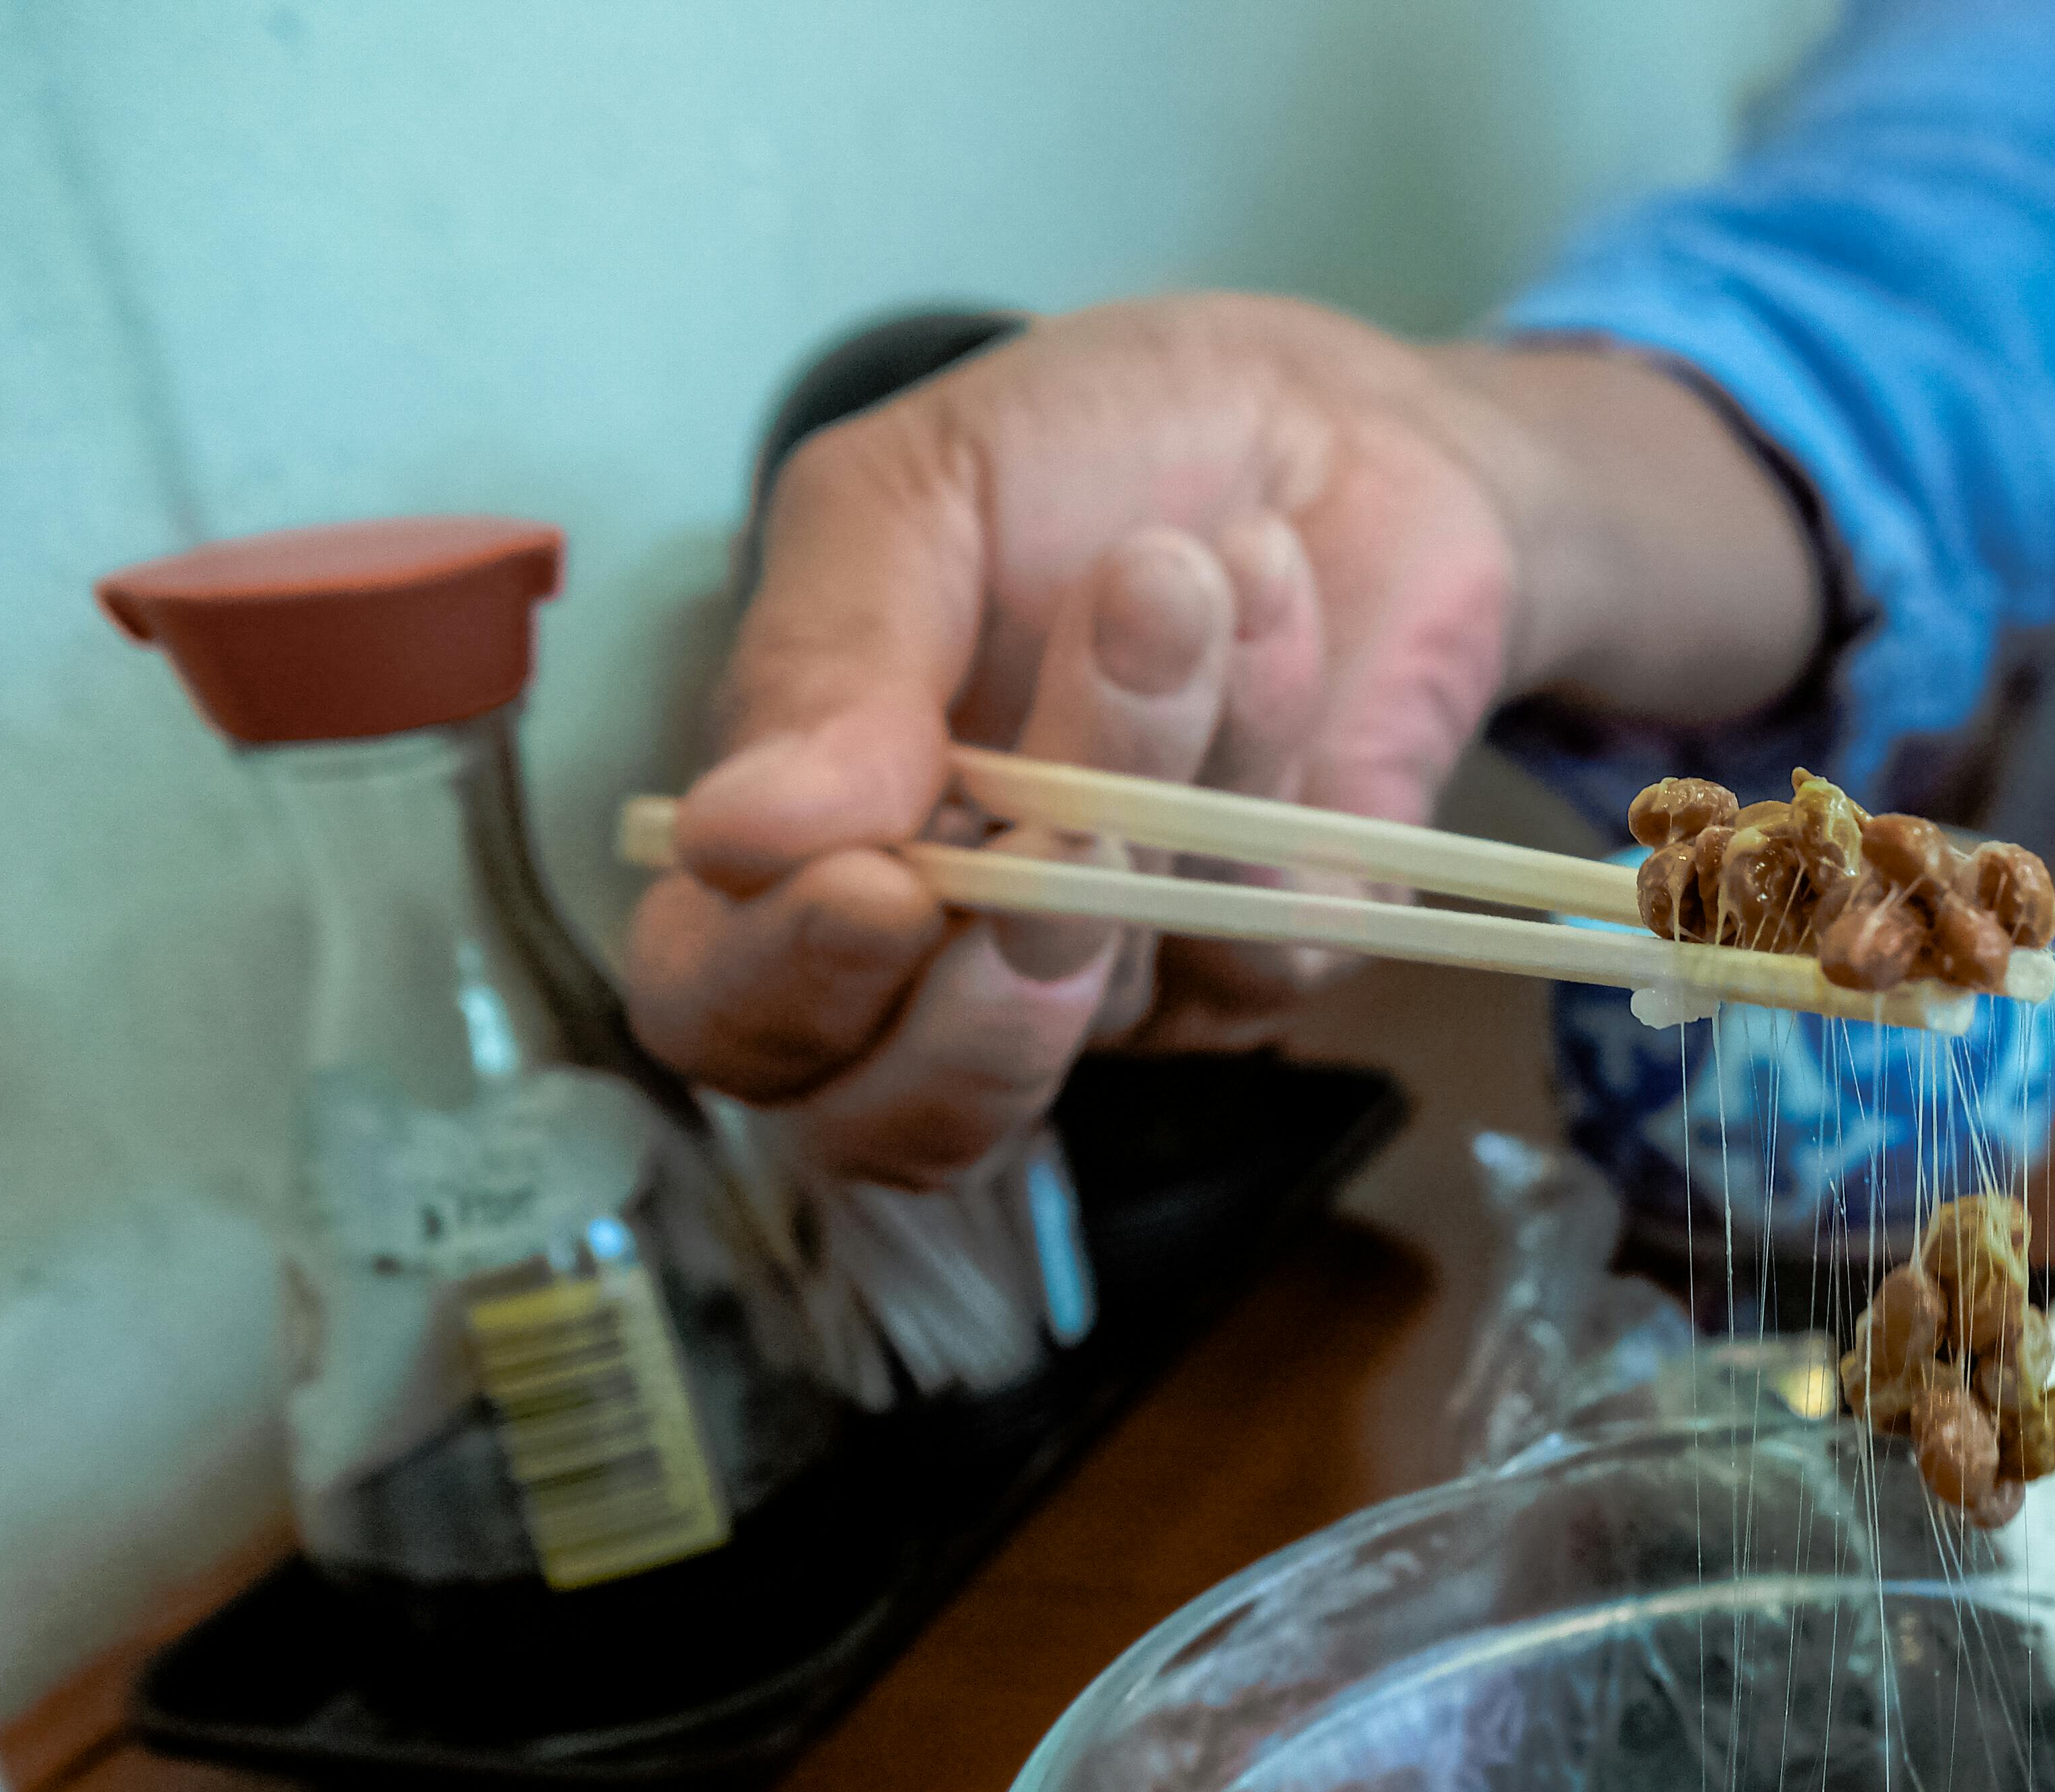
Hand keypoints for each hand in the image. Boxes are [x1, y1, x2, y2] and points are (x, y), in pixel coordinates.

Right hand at [627, 296, 1821, 1181]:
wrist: (1325, 423)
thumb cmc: (1083, 455)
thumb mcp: (906, 499)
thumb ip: (820, 666)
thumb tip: (733, 839)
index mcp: (801, 848)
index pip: (730, 1020)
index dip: (787, 992)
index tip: (876, 886)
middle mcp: (945, 948)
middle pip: (910, 1104)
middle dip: (998, 951)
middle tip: (1074, 808)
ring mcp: (1116, 972)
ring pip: (1106, 983)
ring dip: (1145, 766)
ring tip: (1180, 573)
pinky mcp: (1273, 955)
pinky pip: (1263, 928)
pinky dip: (1270, 742)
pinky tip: (1276, 601)